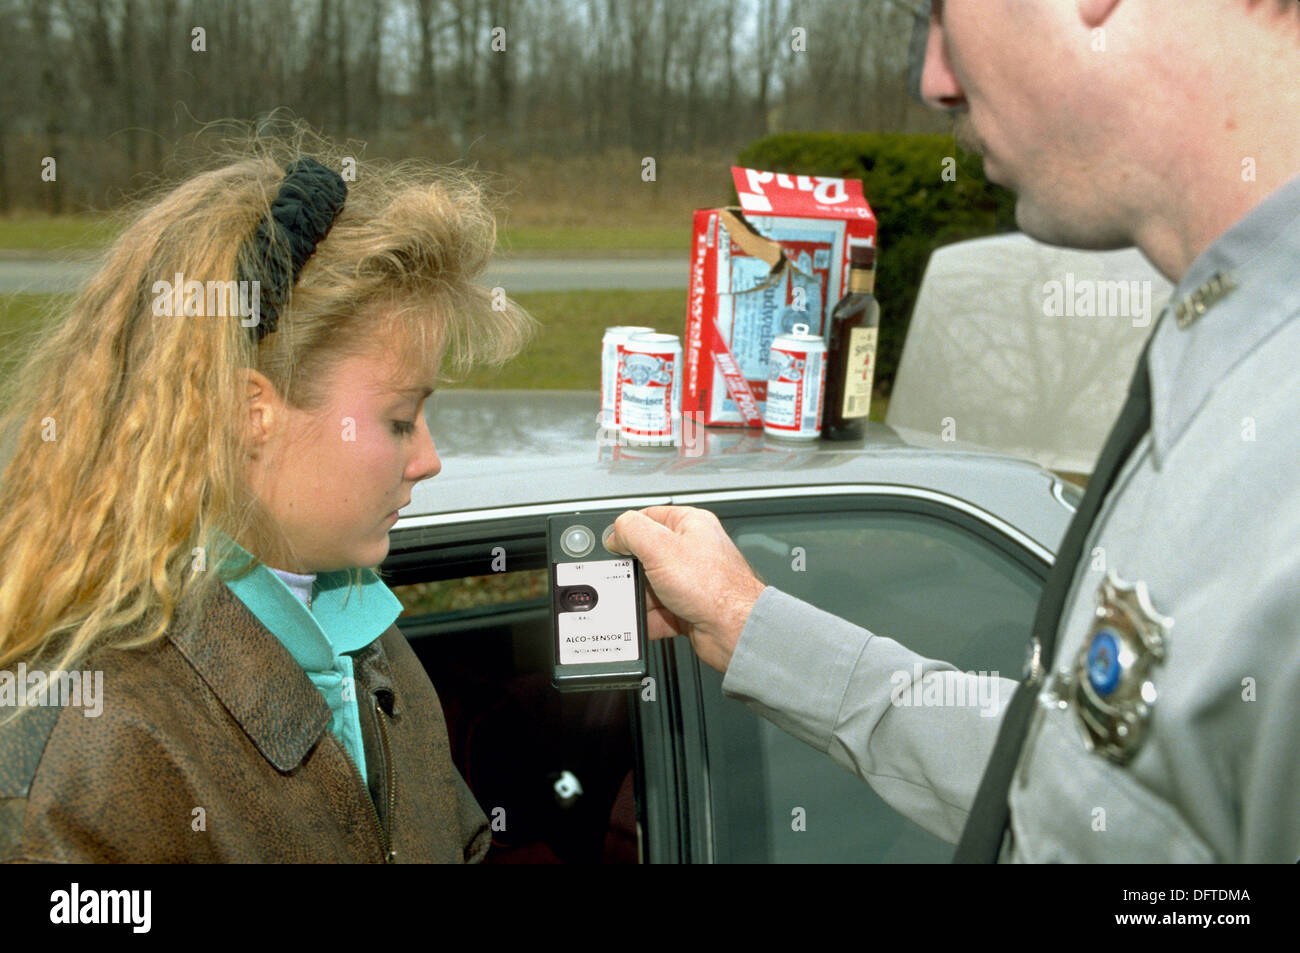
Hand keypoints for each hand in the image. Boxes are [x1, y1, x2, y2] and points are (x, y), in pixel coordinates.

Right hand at [606, 506, 765, 672]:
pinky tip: (643, 622)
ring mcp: (691, 582)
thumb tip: (616, 532)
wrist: (734, 631)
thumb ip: (632, 530)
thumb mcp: (660, 547)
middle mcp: (692, 551)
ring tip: (633, 603)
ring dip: (638, 598)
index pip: (651, 517)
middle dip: (631, 570)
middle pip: (647, 555)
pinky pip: (659, 612)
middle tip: (621, 577)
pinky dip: (648, 620)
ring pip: (651, 587)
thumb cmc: (714, 588)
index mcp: (691, 525)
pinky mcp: (689, 608)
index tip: (614, 544)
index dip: (629, 530)